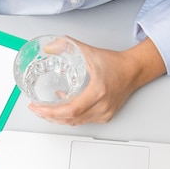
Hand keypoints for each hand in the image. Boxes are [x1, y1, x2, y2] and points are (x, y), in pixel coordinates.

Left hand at [28, 37, 165, 125]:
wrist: (134, 70)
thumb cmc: (115, 63)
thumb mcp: (89, 52)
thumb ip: (67, 45)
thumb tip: (49, 47)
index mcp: (98, 91)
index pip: (71, 109)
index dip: (51, 112)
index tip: (38, 107)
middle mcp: (102, 106)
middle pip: (70, 119)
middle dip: (49, 116)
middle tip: (35, 109)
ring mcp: (104, 114)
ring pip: (75, 123)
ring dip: (58, 118)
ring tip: (44, 111)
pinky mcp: (105, 116)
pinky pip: (83, 121)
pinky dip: (70, 117)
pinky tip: (62, 109)